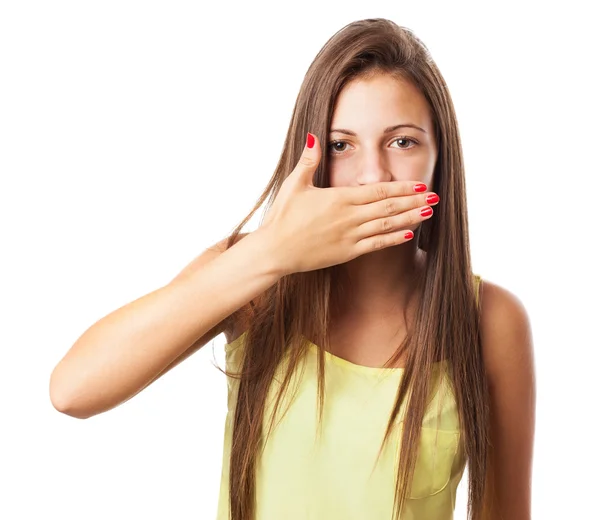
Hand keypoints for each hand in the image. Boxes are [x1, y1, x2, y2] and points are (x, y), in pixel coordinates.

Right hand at [259, 132, 438, 274]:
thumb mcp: (294, 184)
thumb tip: (314, 135)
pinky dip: (393, 239)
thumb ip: (309, 160)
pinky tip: (409, 234)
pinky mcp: (347, 253)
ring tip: (429, 212)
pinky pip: (376, 244)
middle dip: (414, 200)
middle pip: (388, 206)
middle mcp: (349, 217)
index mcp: (339, 198)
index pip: (378, 190)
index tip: (420, 184)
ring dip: (410, 218)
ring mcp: (350, 236)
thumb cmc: (282, 217)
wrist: (274, 251)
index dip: (402, 187)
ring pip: (387, 225)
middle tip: (436, 196)